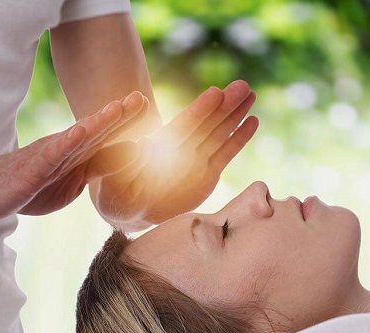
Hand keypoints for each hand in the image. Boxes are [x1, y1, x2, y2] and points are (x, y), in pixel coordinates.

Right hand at [0, 92, 147, 220]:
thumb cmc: (34, 186)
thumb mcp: (75, 180)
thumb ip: (100, 167)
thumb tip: (132, 154)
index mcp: (78, 153)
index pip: (107, 137)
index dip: (127, 122)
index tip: (147, 104)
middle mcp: (66, 149)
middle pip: (97, 130)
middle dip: (120, 115)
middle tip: (141, 97)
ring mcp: (50, 156)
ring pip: (79, 138)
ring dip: (99, 123)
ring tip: (117, 108)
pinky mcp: (34, 169)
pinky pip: (52, 155)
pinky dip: (67, 143)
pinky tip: (80, 131)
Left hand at [90, 80, 258, 230]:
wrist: (133, 209)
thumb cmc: (119, 193)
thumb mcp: (117, 178)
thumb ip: (130, 161)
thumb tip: (142, 145)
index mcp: (161, 146)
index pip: (184, 125)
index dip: (200, 110)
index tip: (215, 93)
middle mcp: (182, 148)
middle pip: (207, 123)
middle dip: (225, 105)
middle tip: (243, 85)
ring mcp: (197, 159)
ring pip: (220, 132)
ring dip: (235, 114)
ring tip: (250, 93)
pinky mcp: (208, 173)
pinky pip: (226, 153)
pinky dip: (239, 138)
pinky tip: (252, 121)